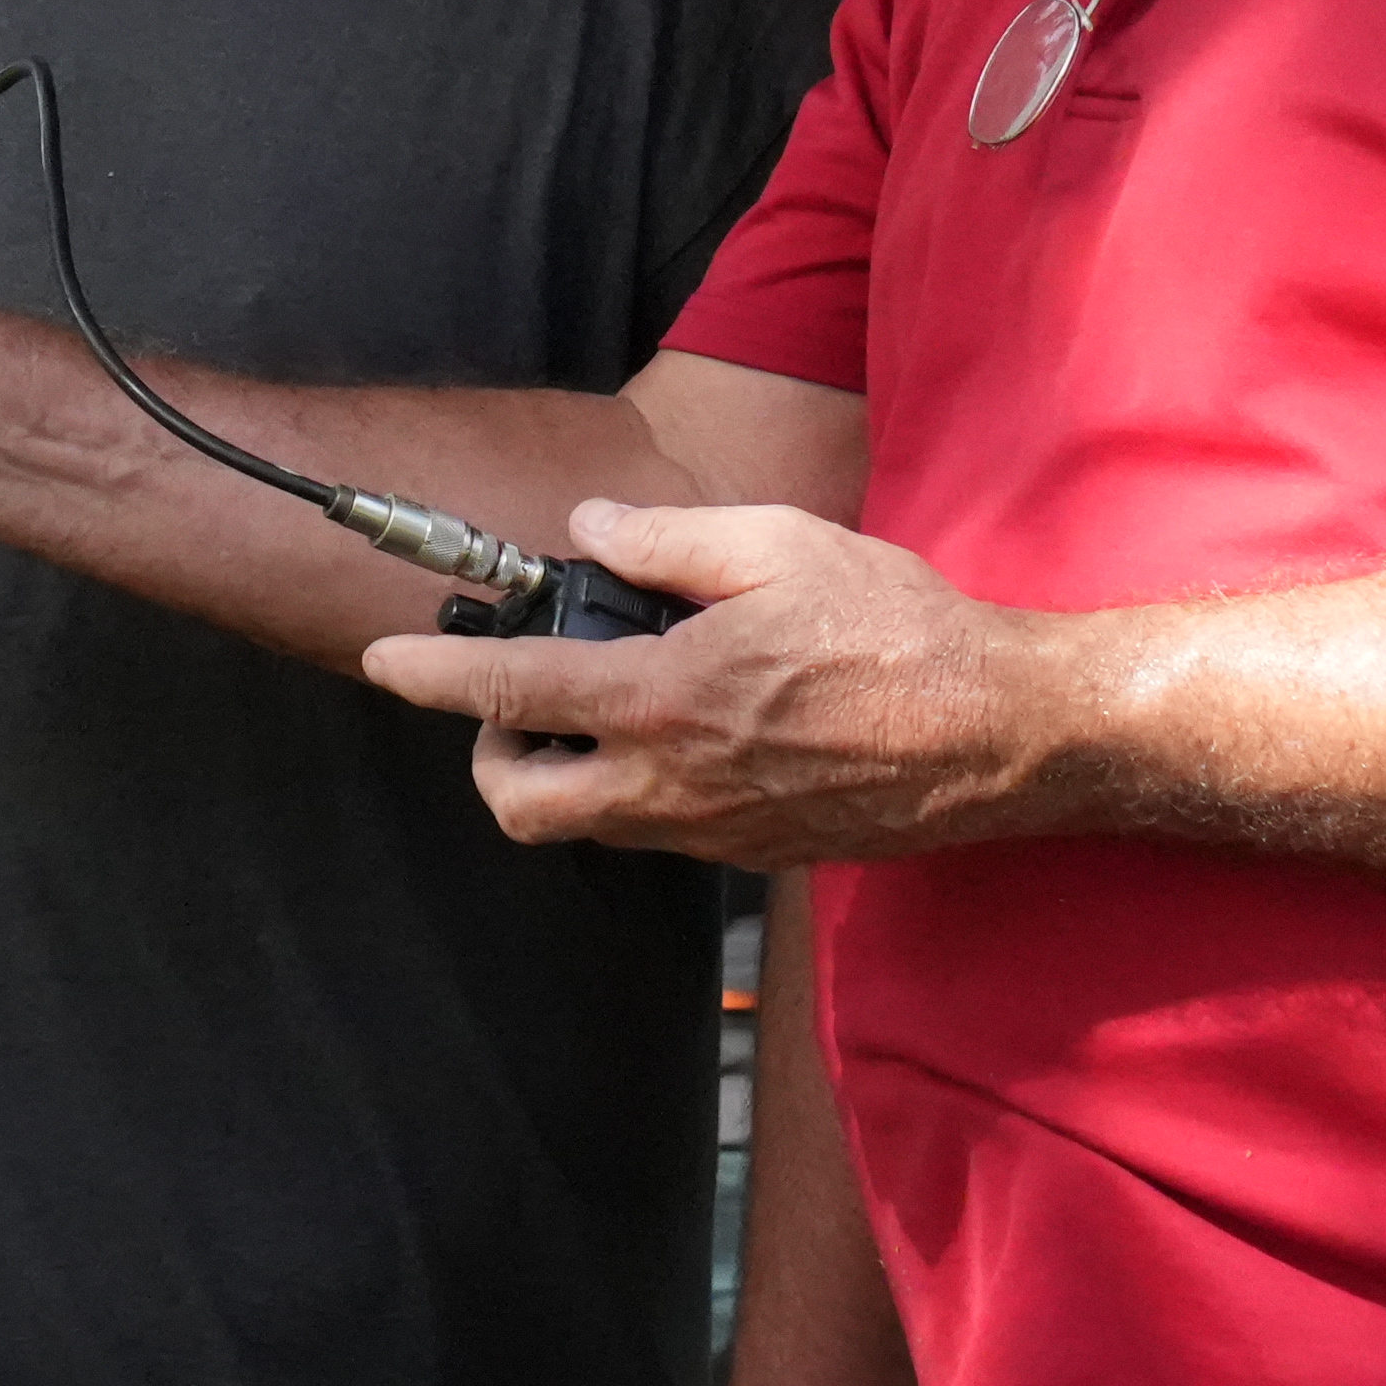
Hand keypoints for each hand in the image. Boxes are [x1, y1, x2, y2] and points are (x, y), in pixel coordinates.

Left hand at [359, 499, 1061, 866]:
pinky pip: (655, 835)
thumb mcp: (779, 545)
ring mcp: (712, 832)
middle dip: (489, 757)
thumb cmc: (900, 631)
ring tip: (594, 707)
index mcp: (666, 698)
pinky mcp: (753, 853)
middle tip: (512, 699)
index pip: (511, 693)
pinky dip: (632, 791)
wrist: (1002, 735)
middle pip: (521, 807)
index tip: (384, 661)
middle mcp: (673, 782)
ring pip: (585, 829)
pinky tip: (675, 731)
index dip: (431, 677)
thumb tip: (591, 532)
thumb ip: (667, 541)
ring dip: (560, 777)